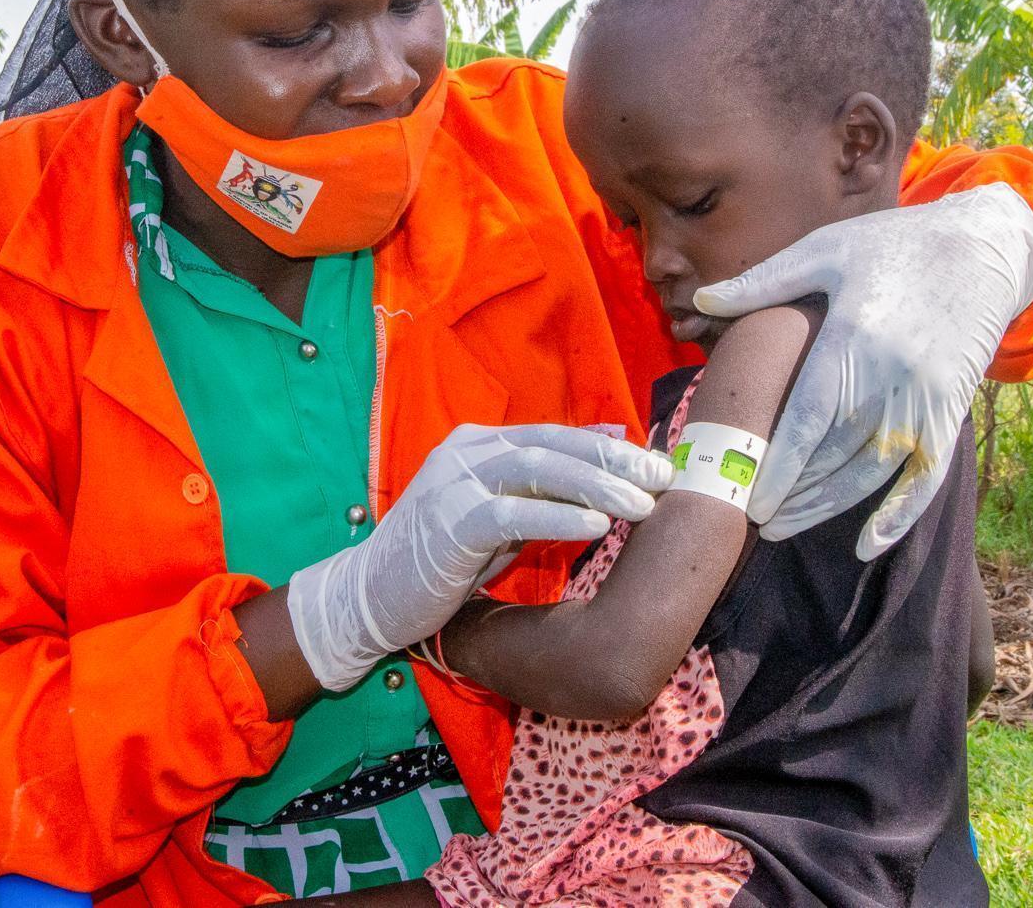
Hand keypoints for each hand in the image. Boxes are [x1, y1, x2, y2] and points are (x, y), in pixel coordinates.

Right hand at [286, 423, 672, 690]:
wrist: (369, 596)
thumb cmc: (440, 559)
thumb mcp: (497, 516)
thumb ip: (541, 489)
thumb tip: (603, 456)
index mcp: (478, 443)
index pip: (554, 435)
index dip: (608, 448)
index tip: (657, 464)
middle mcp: (467, 451)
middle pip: (553, 445)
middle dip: (613, 462)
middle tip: (663, 480)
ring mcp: (455, 482)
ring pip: (537, 468)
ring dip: (596, 486)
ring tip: (642, 505)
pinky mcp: (449, 522)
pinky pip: (512, 513)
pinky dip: (557, 517)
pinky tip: (595, 526)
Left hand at [694, 183, 1032, 559]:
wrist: (984, 246)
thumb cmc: (893, 245)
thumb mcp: (826, 250)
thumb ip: (764, 282)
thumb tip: (700, 300)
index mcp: (854, 337)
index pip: (810, 420)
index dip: (781, 467)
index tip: (750, 500)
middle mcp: (893, 375)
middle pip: (836, 454)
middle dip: (793, 493)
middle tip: (751, 519)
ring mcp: (927, 397)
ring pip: (873, 471)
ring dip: (829, 506)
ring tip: (784, 526)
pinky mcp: (952, 410)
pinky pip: (926, 476)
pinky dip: (898, 515)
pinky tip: (865, 544)